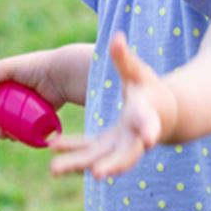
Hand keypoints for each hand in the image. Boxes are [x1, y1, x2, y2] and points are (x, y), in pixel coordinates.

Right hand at [0, 48, 66, 140]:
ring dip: (1, 129)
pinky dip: (17, 133)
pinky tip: (13, 137)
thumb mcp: (10, 66)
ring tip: (1, 133)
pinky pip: (24, 127)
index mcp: (8, 76)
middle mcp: (16, 89)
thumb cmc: (35, 67)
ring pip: (9, 120)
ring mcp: (27, 103)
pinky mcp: (37, 114)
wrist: (60, 77)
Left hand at [50, 33, 175, 178]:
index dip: (149, 130)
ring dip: (78, 164)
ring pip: (99, 160)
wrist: (158, 112)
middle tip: (95, 174)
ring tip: (53, 169)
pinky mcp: (107, 149)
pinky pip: (87, 151)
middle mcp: (135, 139)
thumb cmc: (148, 88)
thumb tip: (117, 37)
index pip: (149, 124)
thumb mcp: (138, 71)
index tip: (149, 139)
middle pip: (124, 155)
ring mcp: (120, 147)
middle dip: (109, 165)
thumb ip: (124, 57)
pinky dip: (72, 149)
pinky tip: (52, 144)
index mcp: (146, 116)